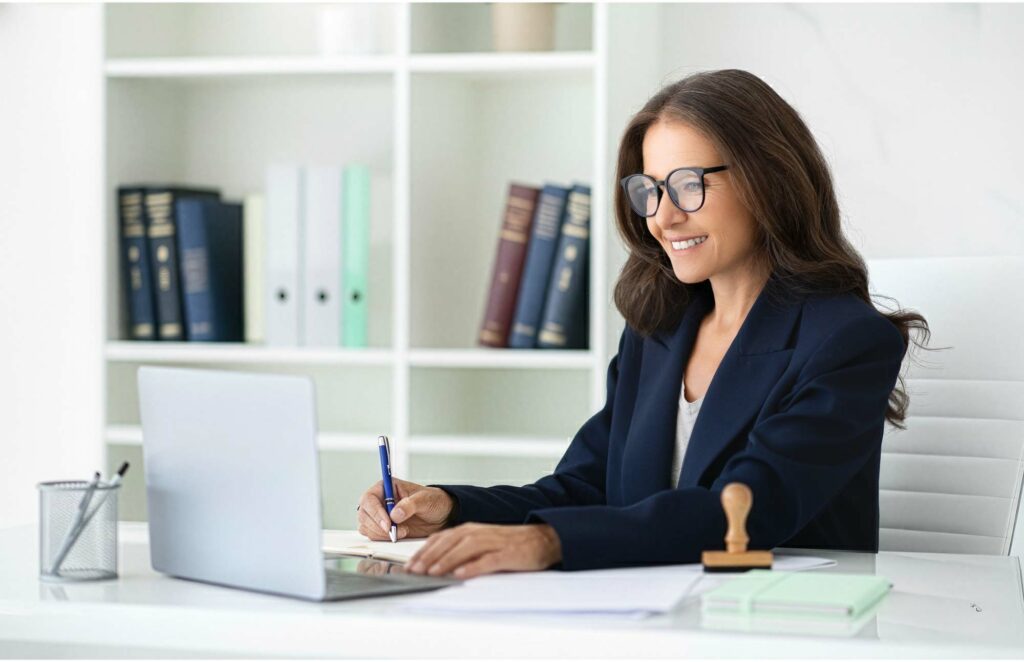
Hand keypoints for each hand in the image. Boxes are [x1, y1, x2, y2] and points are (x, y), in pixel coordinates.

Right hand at [356, 478, 453, 540]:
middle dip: (378, 526)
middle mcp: (378, 500)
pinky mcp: (381, 528)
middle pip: (364, 514)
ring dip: (381, 534)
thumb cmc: (433, 501)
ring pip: (366, 526)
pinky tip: (399, 535)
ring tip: (403, 531)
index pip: (369, 499)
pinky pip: (373, 535)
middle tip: (395, 532)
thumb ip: (410, 505)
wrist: (440, 515)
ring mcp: (378, 515)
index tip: (388, 523)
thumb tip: (394, 514)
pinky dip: (383, 538)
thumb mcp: (425, 499)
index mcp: (385, 487)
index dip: (376, 512)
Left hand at [406, 523, 562, 579]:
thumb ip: (460, 550)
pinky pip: (486, 560)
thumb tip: (434, 564)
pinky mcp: (506, 554)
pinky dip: (472, 567)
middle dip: (429, 557)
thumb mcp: (480, 543)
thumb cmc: (508, 545)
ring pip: (464, 549)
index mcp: (470, 529)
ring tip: (431, 573)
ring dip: (445, 560)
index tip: (410, 565)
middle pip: (449, 543)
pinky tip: (460, 574)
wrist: (541, 539)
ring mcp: (492, 542)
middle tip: (414, 571)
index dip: (423, 551)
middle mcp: (478, 532)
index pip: (440, 539)